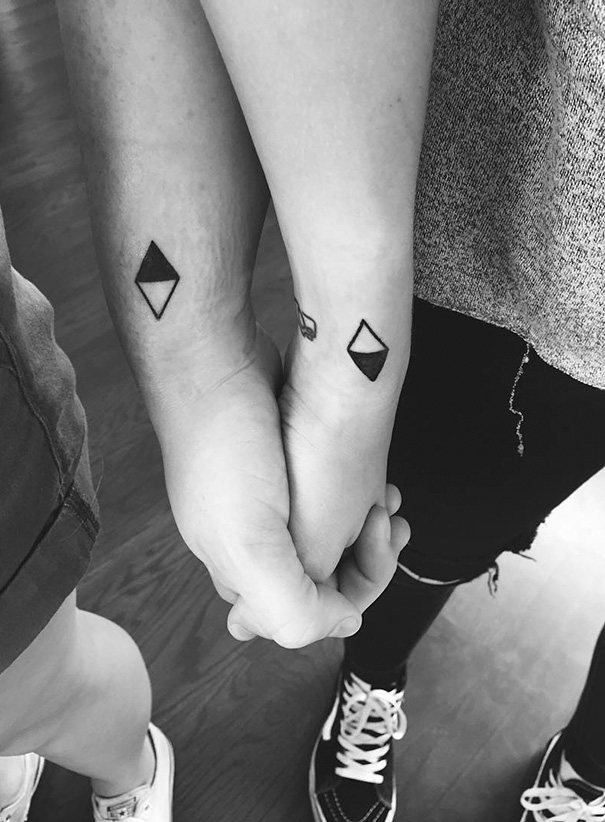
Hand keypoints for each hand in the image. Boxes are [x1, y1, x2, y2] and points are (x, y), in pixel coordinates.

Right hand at [155, 325, 404, 646]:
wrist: (214, 367)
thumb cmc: (227, 451)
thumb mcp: (250, 546)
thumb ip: (290, 605)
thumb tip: (344, 623)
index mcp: (242, 570)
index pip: (303, 614)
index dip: (346, 597)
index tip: (372, 552)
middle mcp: (251, 540)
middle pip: (320, 576)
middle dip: (364, 559)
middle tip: (388, 521)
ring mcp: (263, 500)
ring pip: (327, 537)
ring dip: (364, 529)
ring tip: (389, 501)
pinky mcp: (276, 465)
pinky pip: (324, 498)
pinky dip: (354, 497)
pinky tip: (374, 480)